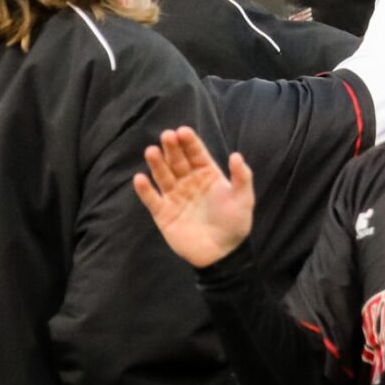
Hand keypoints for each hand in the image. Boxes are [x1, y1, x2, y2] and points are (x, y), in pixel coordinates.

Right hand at [132, 127, 254, 267]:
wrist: (222, 253)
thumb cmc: (235, 224)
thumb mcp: (243, 199)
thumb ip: (242, 177)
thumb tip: (236, 155)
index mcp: (208, 175)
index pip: (196, 154)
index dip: (190, 142)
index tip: (182, 131)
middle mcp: (189, 182)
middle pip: (177, 161)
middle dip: (172, 148)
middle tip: (167, 136)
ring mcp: (175, 196)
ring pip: (163, 176)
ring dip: (156, 164)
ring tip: (151, 151)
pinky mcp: (163, 213)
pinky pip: (152, 199)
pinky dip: (145, 190)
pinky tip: (140, 179)